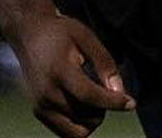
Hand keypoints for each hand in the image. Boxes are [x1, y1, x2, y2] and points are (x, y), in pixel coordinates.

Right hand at [6, 11, 133, 137]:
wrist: (29, 36)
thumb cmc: (60, 33)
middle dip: (104, 108)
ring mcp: (41, 106)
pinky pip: (66, 133)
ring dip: (92, 119)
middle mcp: (46, 94)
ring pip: (77, 131)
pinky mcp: (39, 112)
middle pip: (85, 116)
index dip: (113, 102)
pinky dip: (80, 124)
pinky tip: (84, 105)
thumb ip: (105, 64)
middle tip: (105, 89)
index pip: (89, 96)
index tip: (131, 103)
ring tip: (94, 97)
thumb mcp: (87, 38)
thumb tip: (120, 91)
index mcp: (59, 72)